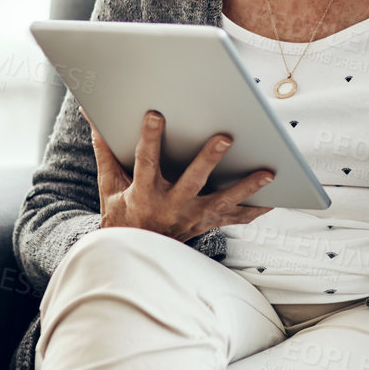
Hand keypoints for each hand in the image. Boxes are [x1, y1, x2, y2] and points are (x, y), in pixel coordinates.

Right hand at [92, 110, 275, 239]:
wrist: (136, 256)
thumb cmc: (122, 215)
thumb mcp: (109, 185)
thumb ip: (105, 150)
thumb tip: (92, 115)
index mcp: (144, 192)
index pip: (145, 161)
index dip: (150, 138)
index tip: (155, 114)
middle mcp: (171, 205)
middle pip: (192, 180)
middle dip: (208, 159)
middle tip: (225, 137)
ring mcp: (193, 217)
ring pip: (223, 201)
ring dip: (246, 187)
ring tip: (268, 172)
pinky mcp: (208, 224)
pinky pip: (236, 219)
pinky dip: (257, 209)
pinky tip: (277, 197)